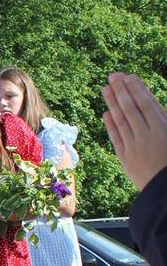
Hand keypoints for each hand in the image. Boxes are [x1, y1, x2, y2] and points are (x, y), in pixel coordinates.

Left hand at [102, 73, 166, 190]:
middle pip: (131, 109)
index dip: (136, 89)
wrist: (166, 189)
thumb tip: (153, 106)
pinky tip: (105, 114)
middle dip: (121, 91)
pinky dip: (111, 126)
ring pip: (121, 121)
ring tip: (105, 89)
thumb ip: (163, 119)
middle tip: (112, 76)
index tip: (128, 76)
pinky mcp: (126, 159)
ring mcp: (135, 147)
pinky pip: (116, 139)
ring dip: (112, 104)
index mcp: (164, 128)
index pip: (147, 104)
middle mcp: (148, 136)